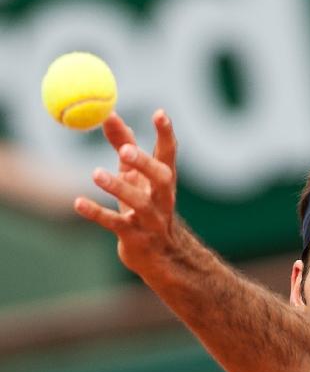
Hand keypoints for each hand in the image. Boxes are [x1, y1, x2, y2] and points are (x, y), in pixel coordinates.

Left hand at [74, 110, 178, 277]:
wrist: (160, 258)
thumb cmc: (146, 209)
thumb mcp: (136, 177)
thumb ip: (124, 145)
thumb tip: (109, 114)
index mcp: (164, 182)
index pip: (169, 154)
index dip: (166, 134)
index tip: (159, 113)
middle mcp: (162, 200)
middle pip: (160, 178)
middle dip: (145, 163)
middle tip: (126, 150)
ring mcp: (151, 221)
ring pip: (138, 203)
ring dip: (118, 187)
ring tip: (95, 173)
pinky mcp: (135, 238)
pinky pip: (114, 224)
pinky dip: (96, 213)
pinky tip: (78, 203)